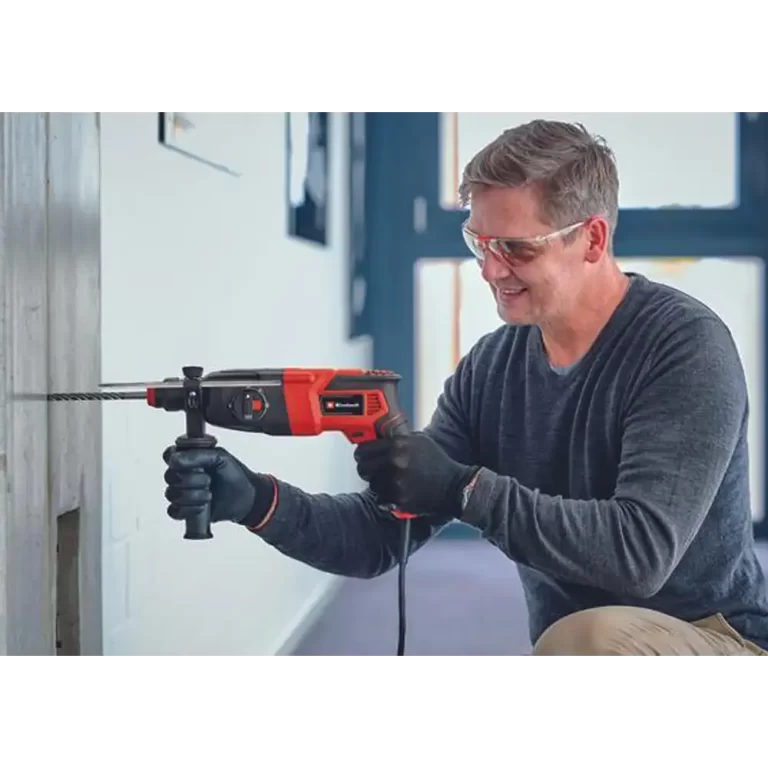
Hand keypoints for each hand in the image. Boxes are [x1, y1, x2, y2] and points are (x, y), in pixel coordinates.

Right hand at [163, 445, 272, 527]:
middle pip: (170, 476)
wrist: (246, 498)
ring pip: (172, 494)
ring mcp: (182, 492)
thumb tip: (175, 459)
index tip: (188, 465)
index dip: (175, 460)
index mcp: (189, 458)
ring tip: (209, 495)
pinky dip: (188, 510)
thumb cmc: (234, 475)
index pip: (169, 455)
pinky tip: (202, 507)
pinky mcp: (185, 510)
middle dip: (191, 480)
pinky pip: (174, 511)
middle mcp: (182, 475)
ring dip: (193, 495)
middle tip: (208, 480)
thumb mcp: (220, 458)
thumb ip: (198, 455)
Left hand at [353, 432, 478, 522]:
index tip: (362, 455)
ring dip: (377, 483)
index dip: (361, 453)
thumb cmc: (436, 462)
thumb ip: (397, 438)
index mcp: (398, 445)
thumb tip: (377, 438)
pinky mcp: (399, 499)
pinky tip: (396, 491)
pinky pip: (380, 498)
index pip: (364, 449)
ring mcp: (396, 482)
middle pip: (363, 468)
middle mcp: (395, 462)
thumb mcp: (419, 441)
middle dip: (365, 469)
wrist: (452, 486)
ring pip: (371, 484)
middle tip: (371, 470)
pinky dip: (385, 496)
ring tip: (389, 481)